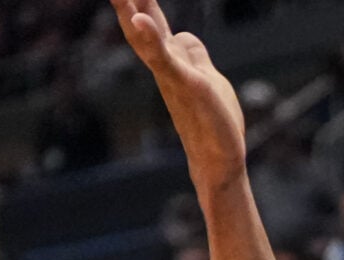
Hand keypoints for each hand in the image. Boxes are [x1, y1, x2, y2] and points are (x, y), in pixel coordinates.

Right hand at [110, 0, 246, 194]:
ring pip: (147, 38)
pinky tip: (141, 20)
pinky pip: (166, 60)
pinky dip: (152, 39)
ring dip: (131, 10)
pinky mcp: (188, 86)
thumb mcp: (205, 76)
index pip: (149, 20)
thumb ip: (192, 55)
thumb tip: (183, 37)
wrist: (218, 160)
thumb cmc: (212, 120)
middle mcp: (165, 66)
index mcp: (170, 60)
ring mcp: (173, 76)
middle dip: (125, 0)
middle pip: (139, 25)